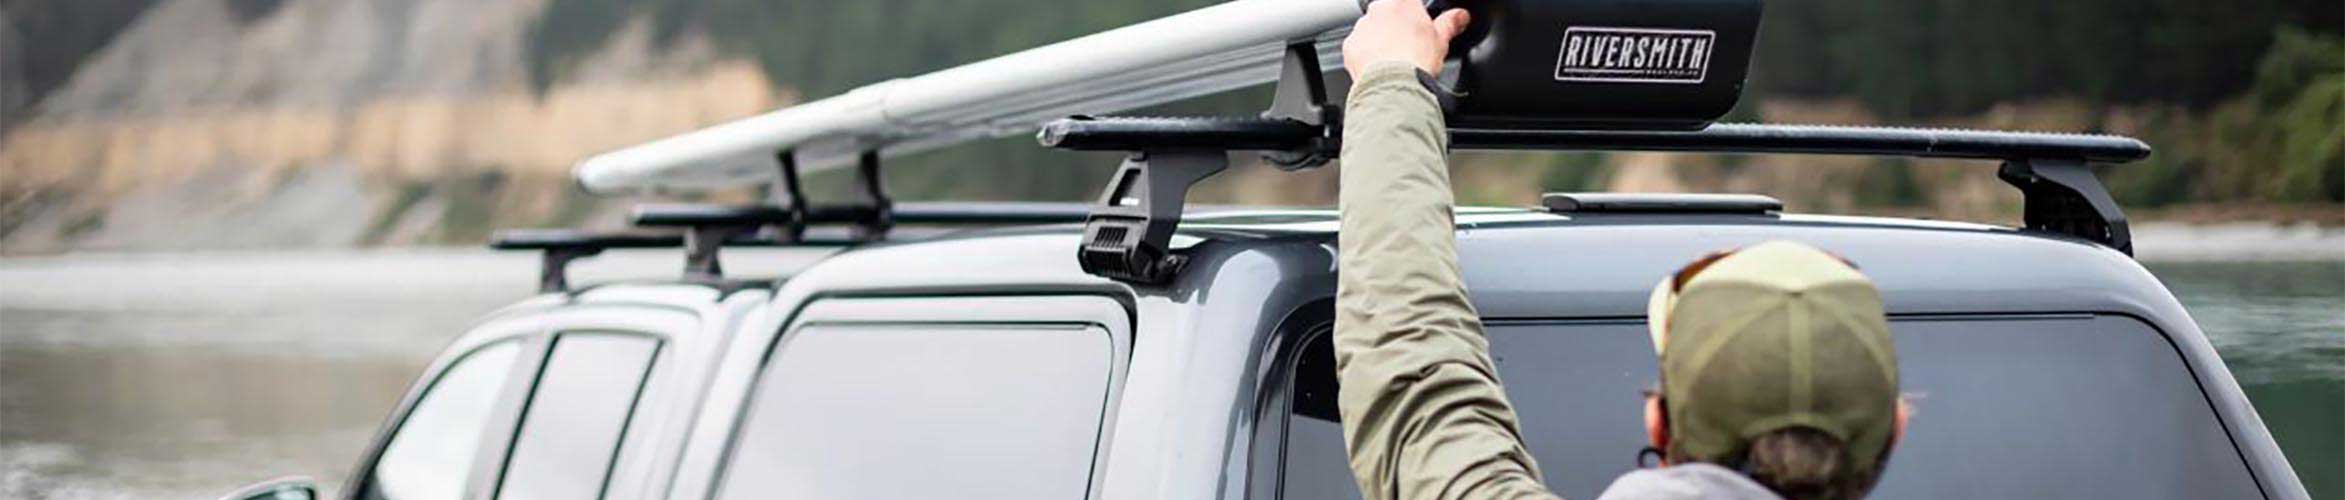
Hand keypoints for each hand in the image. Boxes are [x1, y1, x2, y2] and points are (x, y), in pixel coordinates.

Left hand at [1341, 0, 1471, 80]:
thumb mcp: (1441, 40)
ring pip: (1371, 30)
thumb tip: (1460, 16)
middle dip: (1396, 26)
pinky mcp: (1350, 46)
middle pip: (1387, 13)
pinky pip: (1358, 47)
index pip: (1408, 1)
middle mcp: (1378, 10)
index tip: (1417, 25)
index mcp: (1402, 1)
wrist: (1392, 85)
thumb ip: (1450, 23)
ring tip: (1393, 59)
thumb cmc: (1416, 60)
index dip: (1414, 14)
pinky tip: (1379, 67)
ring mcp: (1362, 28)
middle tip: (1407, 44)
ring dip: (1379, 40)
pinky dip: (1366, 55)